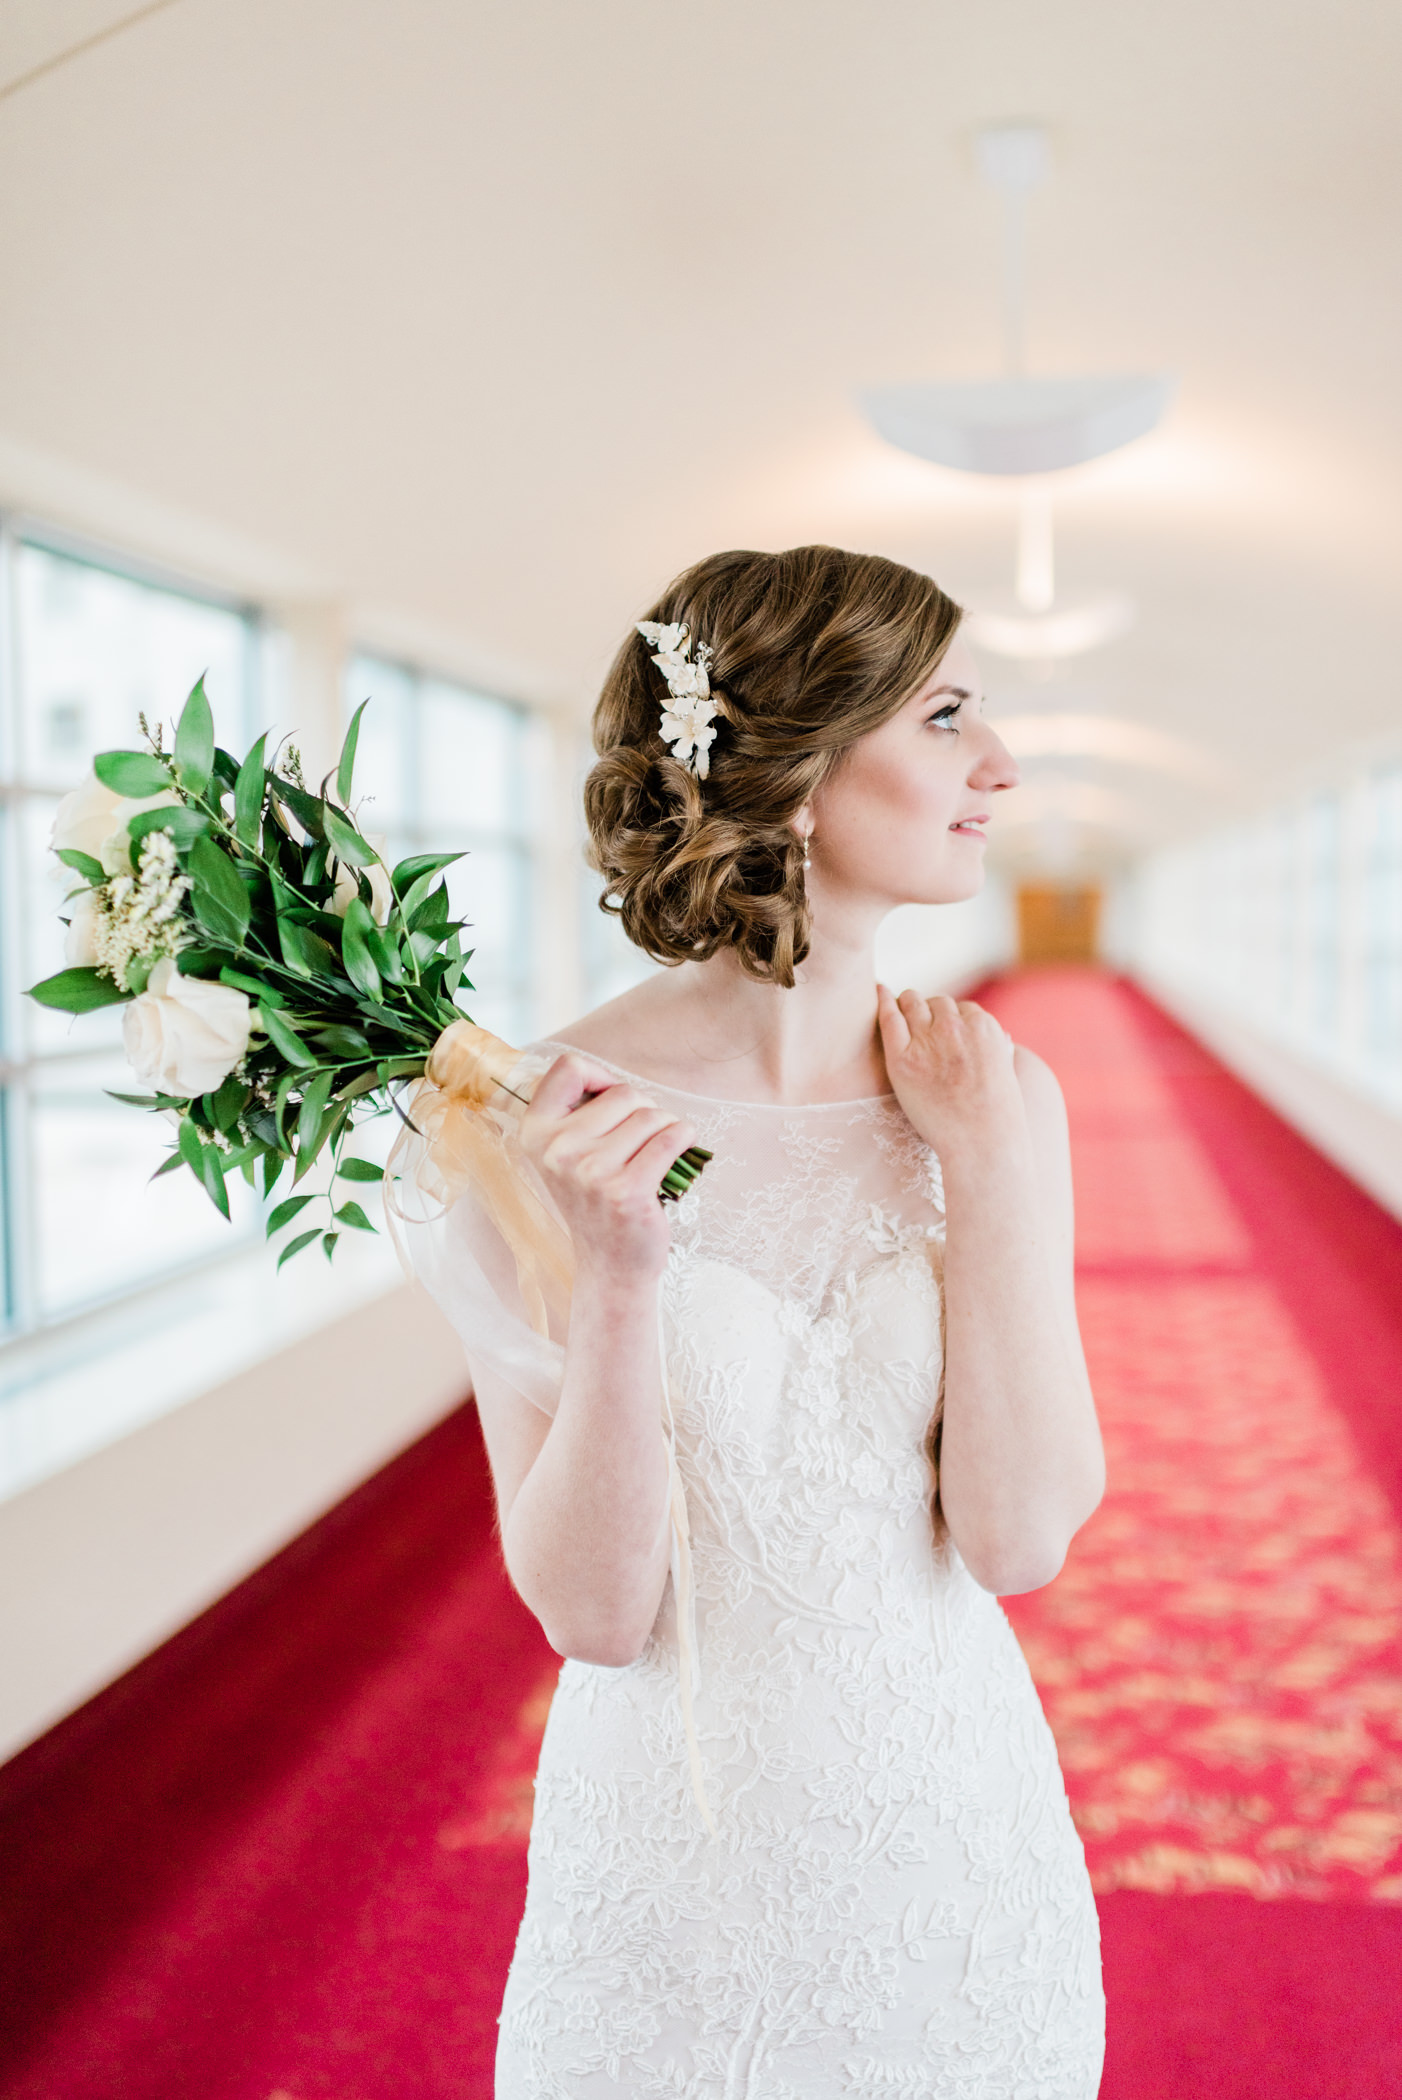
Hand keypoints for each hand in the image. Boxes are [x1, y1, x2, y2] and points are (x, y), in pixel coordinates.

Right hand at [520, 1052, 696, 1287]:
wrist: (609, 1266)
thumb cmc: (596, 1202)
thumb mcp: (567, 1155)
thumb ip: (578, 1113)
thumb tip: (611, 1076)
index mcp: (535, 1133)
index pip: (568, 1067)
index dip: (599, 1076)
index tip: (610, 1101)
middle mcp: (557, 1150)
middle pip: (623, 1092)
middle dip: (643, 1110)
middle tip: (640, 1144)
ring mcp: (591, 1171)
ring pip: (651, 1115)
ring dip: (666, 1128)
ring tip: (656, 1154)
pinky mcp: (628, 1190)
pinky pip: (671, 1138)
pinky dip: (684, 1138)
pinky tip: (680, 1152)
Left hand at [876, 986, 1025, 1167]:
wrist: (981, 1146)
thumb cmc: (997, 1119)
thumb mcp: (1008, 1075)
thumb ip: (1001, 1050)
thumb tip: (1001, 1038)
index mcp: (984, 1027)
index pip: (962, 1008)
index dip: (952, 1020)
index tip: (945, 1031)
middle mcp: (954, 1027)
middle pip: (936, 1003)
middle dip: (930, 1012)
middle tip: (922, 1027)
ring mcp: (926, 1041)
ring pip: (912, 1003)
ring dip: (908, 1005)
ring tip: (901, 1012)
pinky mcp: (901, 1059)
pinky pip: (889, 1019)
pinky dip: (883, 1001)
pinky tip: (879, 991)